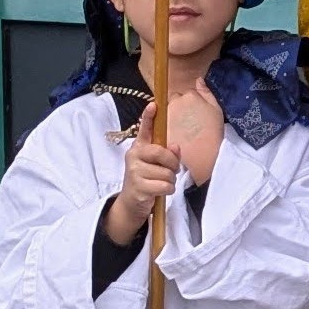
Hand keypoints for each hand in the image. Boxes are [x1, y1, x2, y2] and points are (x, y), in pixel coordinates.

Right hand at [104, 103, 179, 244]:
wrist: (132, 203)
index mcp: (139, 148)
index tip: (154, 105)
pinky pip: (165, 186)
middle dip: (172, 163)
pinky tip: (159, 192)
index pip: (144, 130)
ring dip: (170, 180)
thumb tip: (176, 146)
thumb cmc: (148, 180)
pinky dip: (168, 190)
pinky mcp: (138, 187)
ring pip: (166, 173)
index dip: (149, 117)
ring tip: (160, 183)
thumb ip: (168, 154)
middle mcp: (134, 156)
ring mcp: (134, 171)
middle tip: (171, 171)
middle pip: (161, 153)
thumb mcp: (158, 165)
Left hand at [167, 80, 224, 185]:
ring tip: (180, 133)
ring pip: (164, 114)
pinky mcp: (159, 129)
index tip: (192, 115)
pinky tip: (175, 140)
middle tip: (185, 124)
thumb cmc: (213, 132)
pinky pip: (159, 127)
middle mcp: (174, 103)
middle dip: (176, 110)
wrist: (204, 155)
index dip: (187, 105)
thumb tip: (198, 80)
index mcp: (189, 96)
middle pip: (171, 103)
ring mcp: (165, 116)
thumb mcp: (215, 109)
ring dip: (169, 120)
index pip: (182, 95)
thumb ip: (206, 92)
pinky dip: (164, 131)